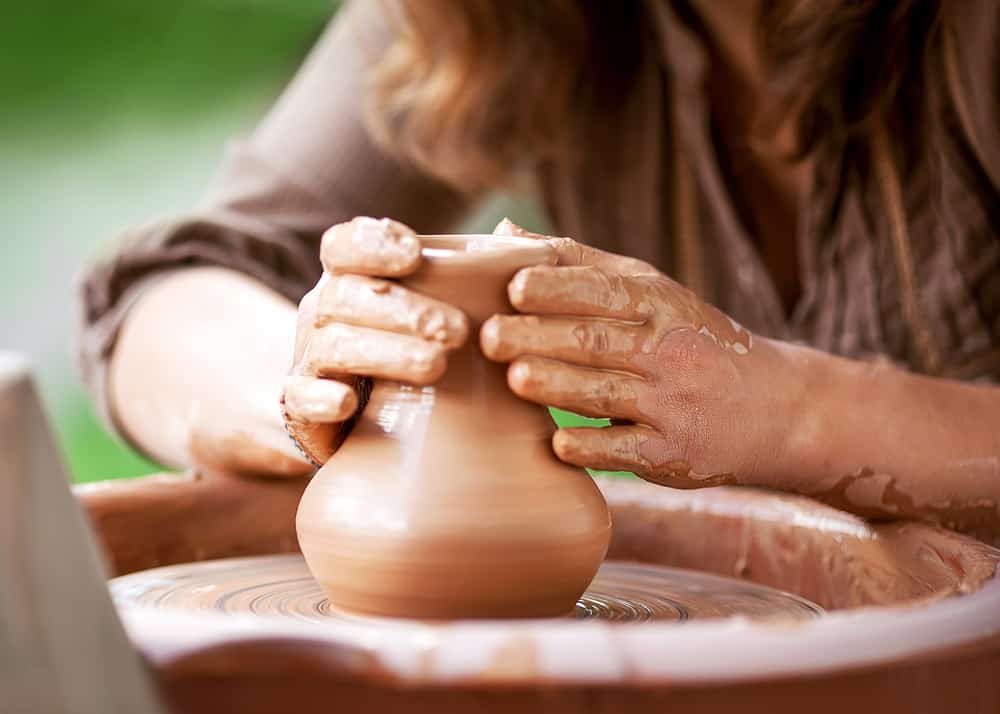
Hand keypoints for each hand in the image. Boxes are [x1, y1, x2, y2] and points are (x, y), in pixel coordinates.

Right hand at [282, 217, 467, 464]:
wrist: (365, 424)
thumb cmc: (414, 352)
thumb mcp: (439, 311)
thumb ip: (474, 276)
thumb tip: (517, 236)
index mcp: (351, 278)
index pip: (343, 245)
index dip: (373, 243)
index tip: (414, 253)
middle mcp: (323, 312)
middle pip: (344, 295)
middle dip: (404, 309)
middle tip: (459, 330)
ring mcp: (310, 359)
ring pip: (333, 345)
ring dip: (385, 352)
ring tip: (436, 366)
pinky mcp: (302, 409)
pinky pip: (300, 398)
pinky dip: (321, 398)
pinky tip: (348, 403)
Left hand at [481, 227, 790, 487]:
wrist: (772, 406)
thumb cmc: (687, 337)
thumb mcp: (647, 290)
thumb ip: (575, 263)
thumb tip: (503, 235)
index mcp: (658, 303)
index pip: (605, 290)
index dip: (559, 288)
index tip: (513, 288)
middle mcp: (668, 350)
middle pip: (596, 340)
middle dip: (540, 338)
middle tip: (488, 337)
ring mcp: (672, 404)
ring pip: (607, 393)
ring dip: (559, 387)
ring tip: (514, 379)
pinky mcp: (671, 454)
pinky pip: (627, 451)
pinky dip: (593, 447)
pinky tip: (557, 444)